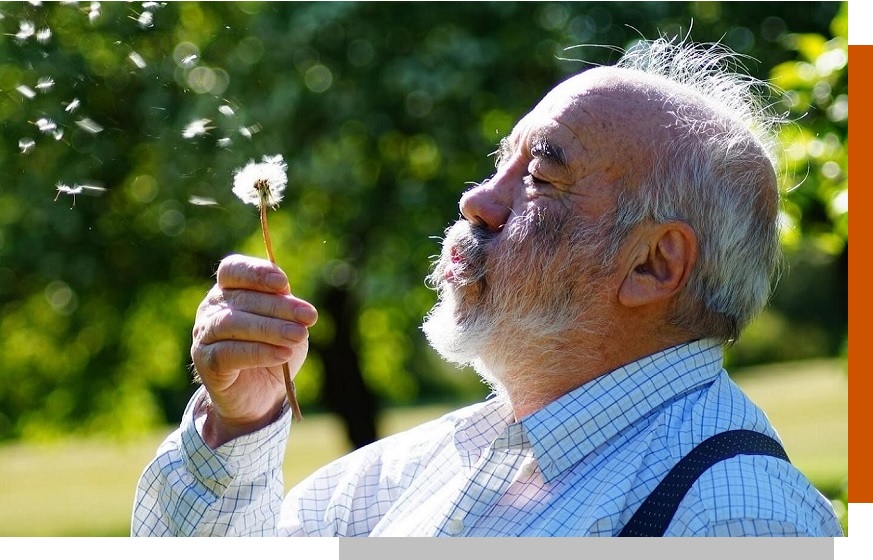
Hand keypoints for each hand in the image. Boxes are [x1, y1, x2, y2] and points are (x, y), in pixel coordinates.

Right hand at [191, 254, 317, 446]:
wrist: (262, 394)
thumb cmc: (275, 349)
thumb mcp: (287, 323)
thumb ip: (286, 308)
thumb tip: (292, 300)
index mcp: (229, 290)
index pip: (233, 270)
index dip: (257, 273)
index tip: (284, 284)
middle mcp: (211, 308)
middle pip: (241, 299)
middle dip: (279, 307)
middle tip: (309, 317)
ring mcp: (204, 334)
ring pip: (232, 324)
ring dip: (270, 329)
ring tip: (299, 335)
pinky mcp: (204, 361)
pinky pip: (229, 353)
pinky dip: (259, 352)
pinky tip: (283, 354)